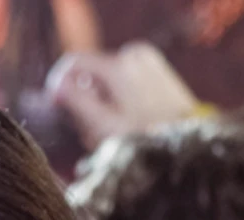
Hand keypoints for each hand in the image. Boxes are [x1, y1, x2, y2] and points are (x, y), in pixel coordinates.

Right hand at [47, 41, 199, 150]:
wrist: (189, 142)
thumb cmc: (146, 140)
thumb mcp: (105, 127)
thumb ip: (78, 103)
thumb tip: (56, 87)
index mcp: (118, 65)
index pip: (73, 63)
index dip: (58, 84)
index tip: (54, 105)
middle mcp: (132, 54)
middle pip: (91, 72)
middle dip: (84, 99)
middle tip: (88, 131)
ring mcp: (146, 59)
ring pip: (107, 77)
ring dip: (100, 101)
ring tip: (109, 130)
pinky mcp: (155, 68)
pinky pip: (124, 79)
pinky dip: (117, 97)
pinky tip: (125, 120)